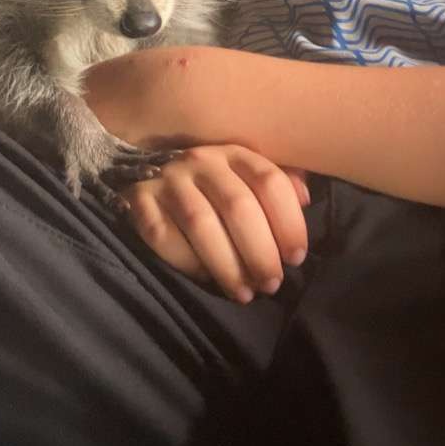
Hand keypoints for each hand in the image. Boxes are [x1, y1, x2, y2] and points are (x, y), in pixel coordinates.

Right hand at [122, 144, 309, 303]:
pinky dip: (187, 262)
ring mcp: (168, 179)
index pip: (269, 182)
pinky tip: (206, 279)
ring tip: (245, 293)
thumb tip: (306, 199)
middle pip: (238, 206)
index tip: (296, 257)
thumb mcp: (247, 175)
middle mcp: (202, 160)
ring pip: (202, 224)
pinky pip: (162, 235)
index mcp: (235, 153)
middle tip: (271, 283)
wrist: (145, 168)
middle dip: (260, 252)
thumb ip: (280, 184)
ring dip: (227, 265)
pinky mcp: (138, 199)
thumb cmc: (213, 182)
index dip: (288, 222)